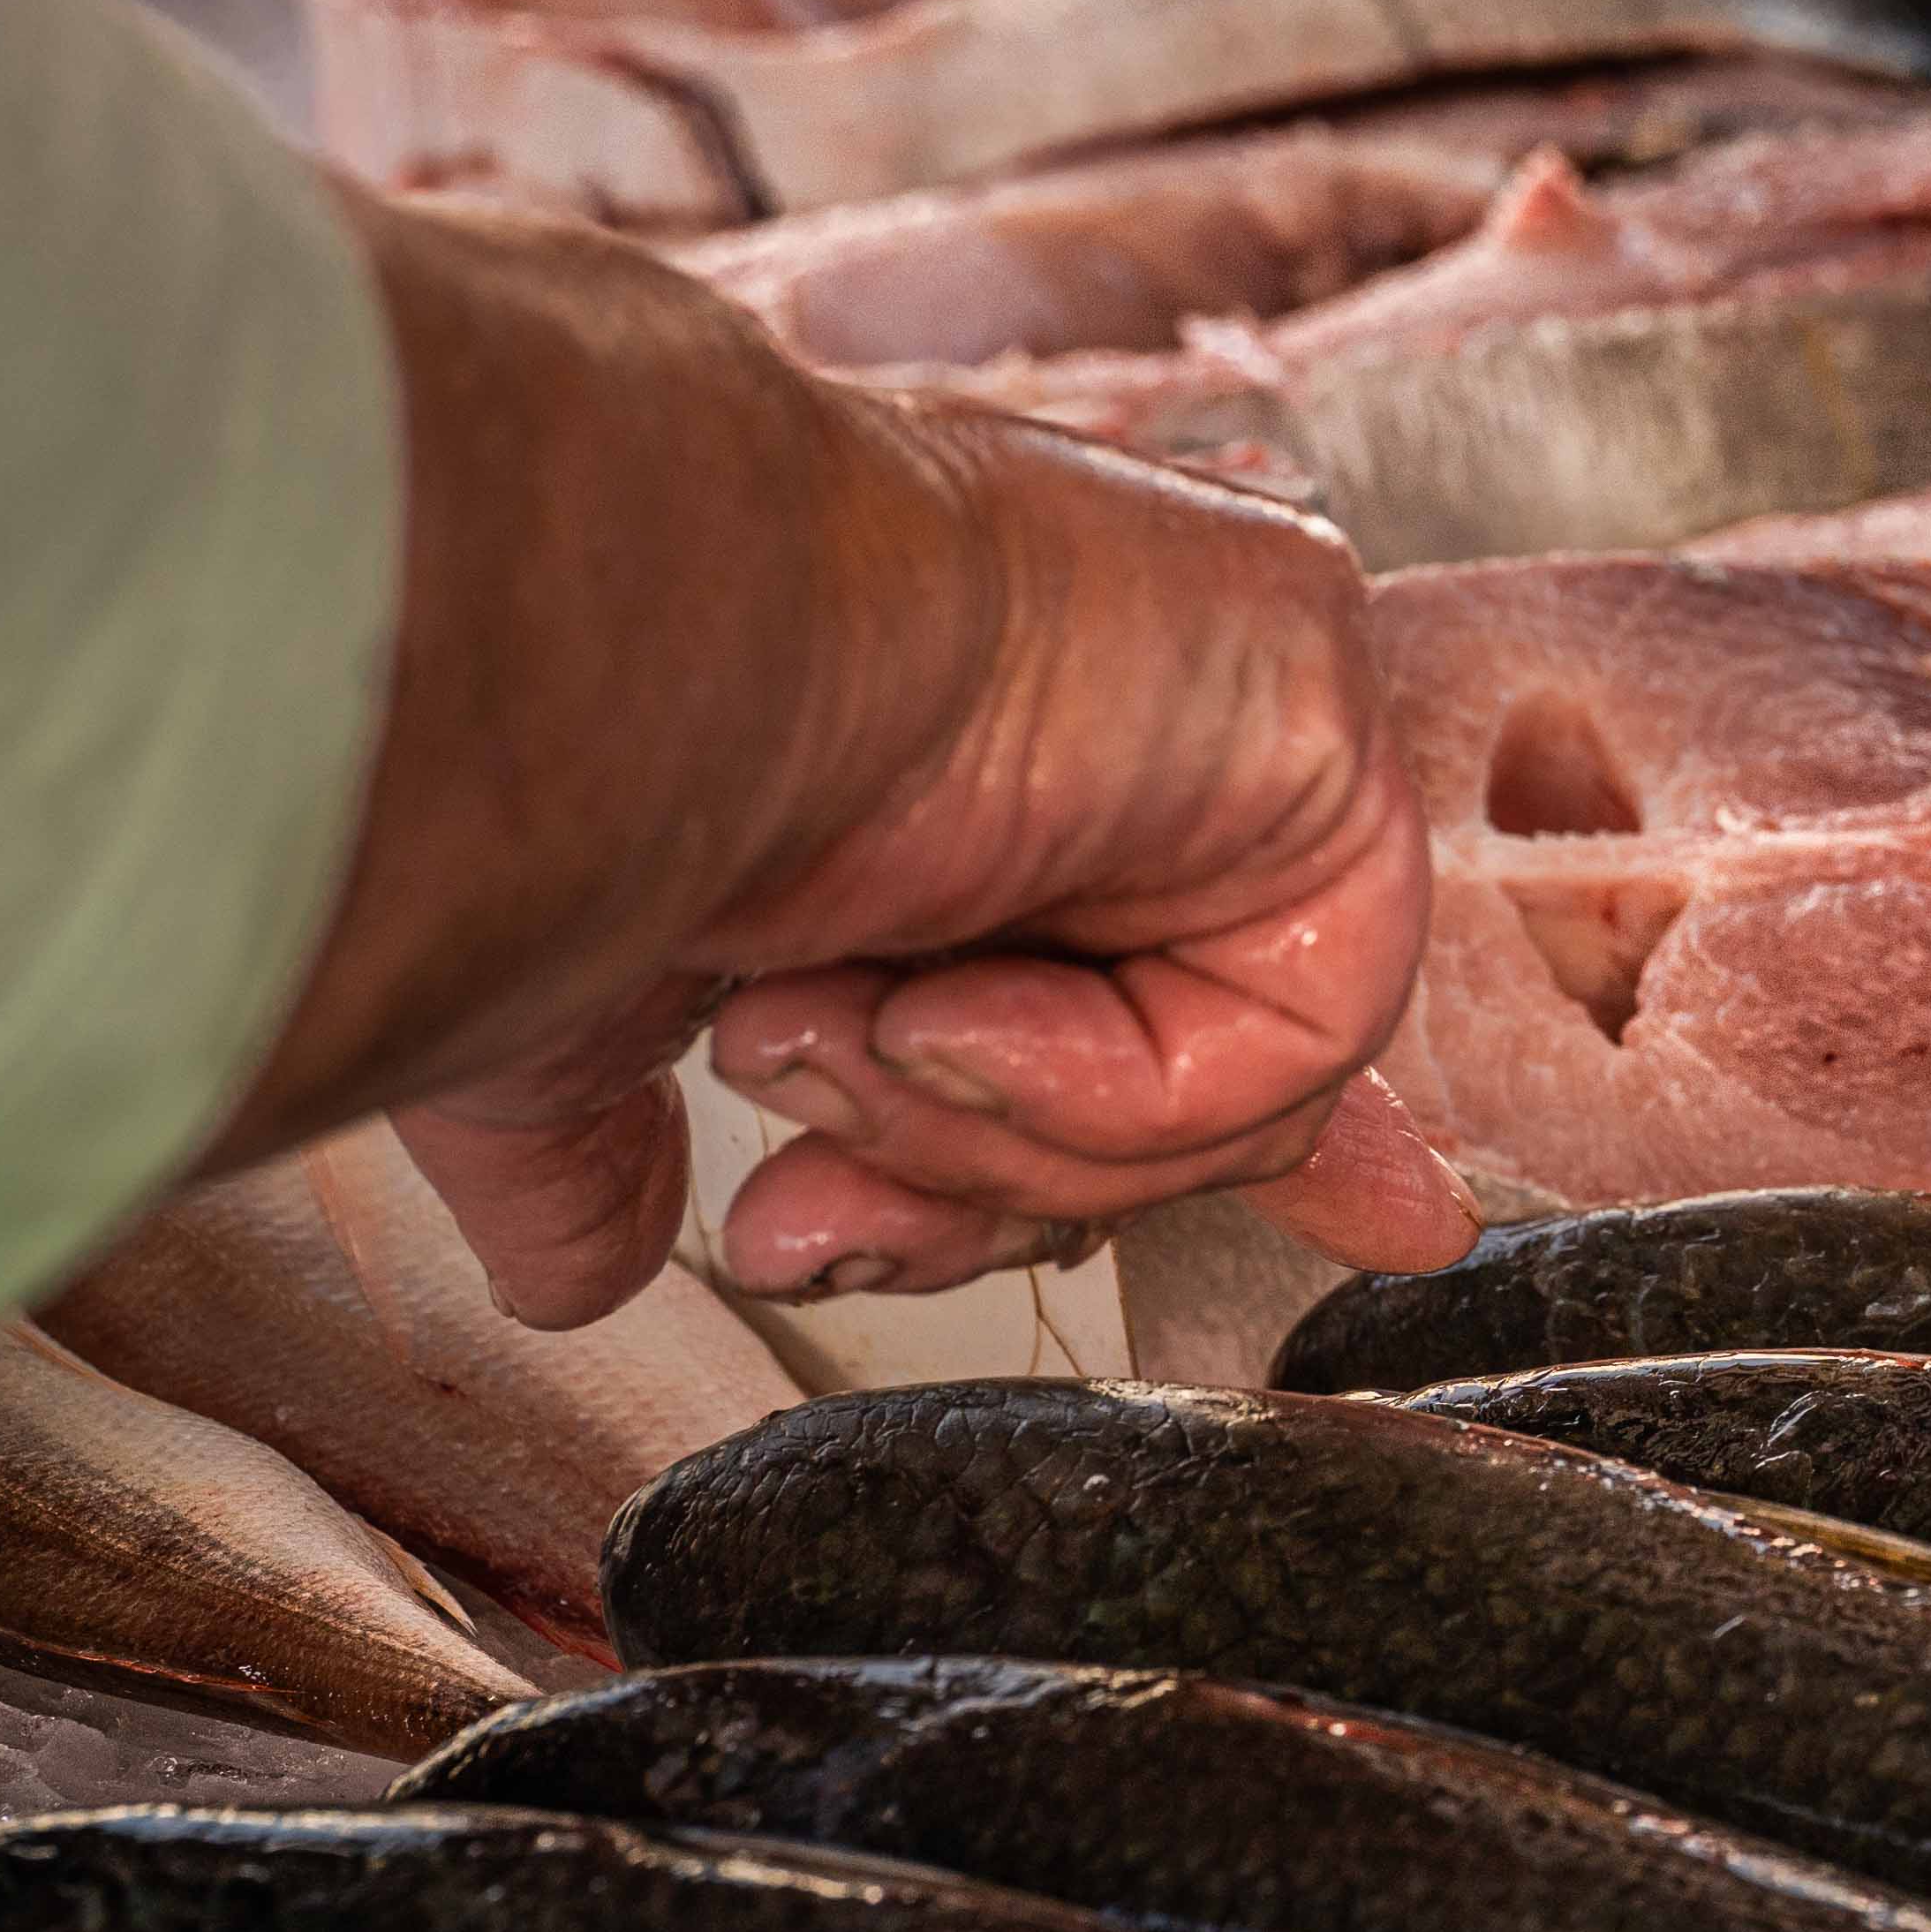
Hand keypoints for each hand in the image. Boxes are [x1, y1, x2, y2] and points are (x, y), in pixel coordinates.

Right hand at [216, 187, 1469, 1325]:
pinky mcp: (1311, 705)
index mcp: (980, 773)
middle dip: (987, 1196)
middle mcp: (1120, 725)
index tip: (1376, 1228)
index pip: (1176, 980)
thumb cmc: (554, 788)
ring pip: (1243, 1079)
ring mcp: (1228, 708)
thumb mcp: (567, 1013)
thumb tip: (577, 1271)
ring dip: (991, 1134)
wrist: (597, 660)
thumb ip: (601, 1146)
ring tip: (810, 1043)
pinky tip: (940, 1015)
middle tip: (800, 1228)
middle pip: (1194, 1072)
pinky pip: (1302, 1023)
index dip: (1212, 1126)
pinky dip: (1110, 1084)